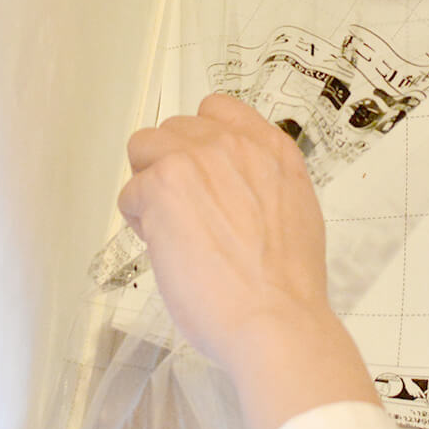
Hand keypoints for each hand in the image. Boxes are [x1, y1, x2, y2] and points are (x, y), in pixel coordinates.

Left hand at [118, 93, 378, 428]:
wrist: (277, 318)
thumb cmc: (289, 287)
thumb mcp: (298, 216)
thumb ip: (265, 187)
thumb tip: (237, 195)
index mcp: (274, 152)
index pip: (220, 110)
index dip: (203, 141)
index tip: (205, 174)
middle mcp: (235, 145)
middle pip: (175, 129)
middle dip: (174, 167)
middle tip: (189, 215)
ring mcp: (195, 160)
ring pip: (144, 148)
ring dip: (151, 186)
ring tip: (172, 230)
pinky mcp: (162, 187)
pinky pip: (130, 194)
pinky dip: (142, 223)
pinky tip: (168, 253)